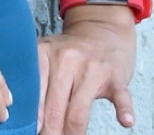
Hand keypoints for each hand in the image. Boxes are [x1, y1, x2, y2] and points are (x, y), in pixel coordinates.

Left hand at [38, 7, 136, 134]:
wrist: (101, 30)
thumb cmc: (71, 52)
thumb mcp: (47, 56)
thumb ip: (38, 82)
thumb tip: (27, 118)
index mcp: (44, 54)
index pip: (35, 94)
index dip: (33, 120)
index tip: (29, 131)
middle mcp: (66, 59)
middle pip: (55, 107)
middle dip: (51, 132)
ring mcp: (92, 67)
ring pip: (79, 109)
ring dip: (74, 134)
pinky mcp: (115, 76)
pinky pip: (121, 95)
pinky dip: (124, 109)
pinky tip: (125, 121)